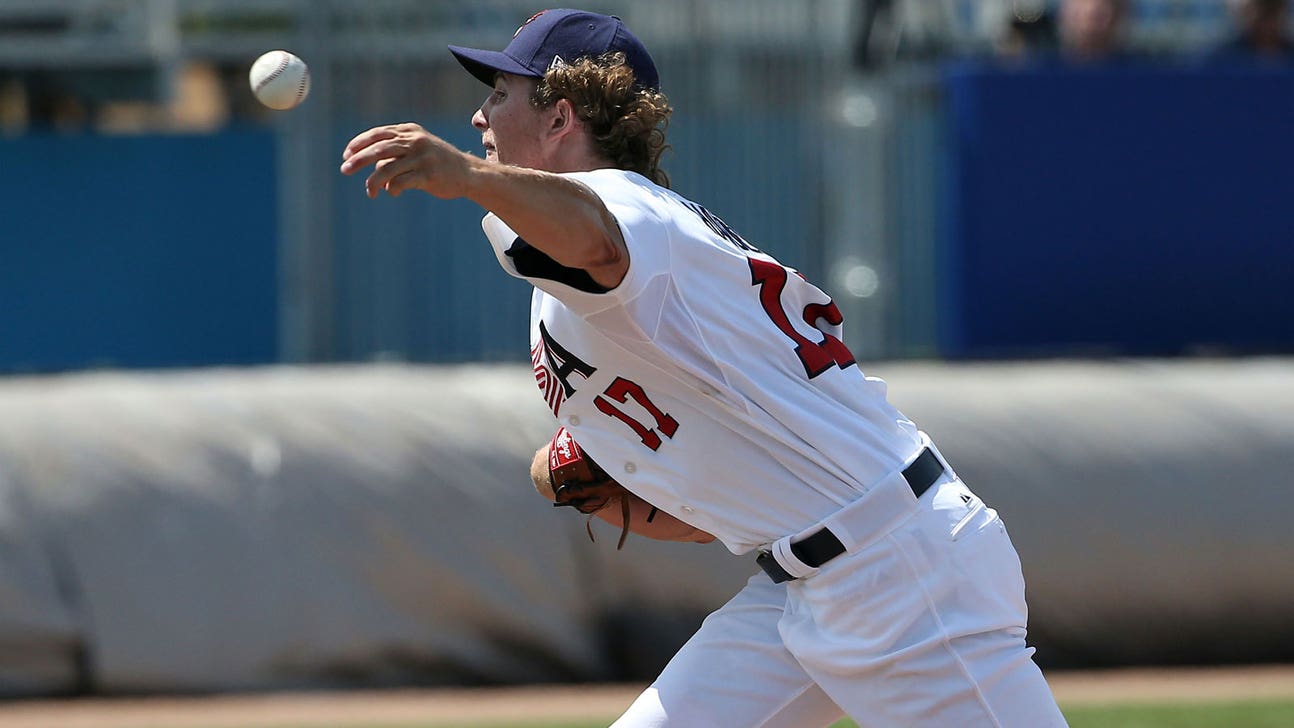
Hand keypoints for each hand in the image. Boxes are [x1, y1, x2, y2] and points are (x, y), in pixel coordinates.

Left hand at [340, 123, 474, 198]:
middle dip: (359, 160)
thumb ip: (394, 153)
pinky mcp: (429, 174)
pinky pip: (402, 182)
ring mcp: (423, 157)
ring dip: (373, 182)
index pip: (378, 134)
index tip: (347, 155)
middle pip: (379, 148)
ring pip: (388, 168)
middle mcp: (415, 141)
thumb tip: (370, 166)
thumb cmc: (437, 163)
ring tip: (370, 192)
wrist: (468, 173)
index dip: (359, 144)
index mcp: (410, 131)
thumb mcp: (416, 150)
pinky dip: (393, 189)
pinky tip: (392, 193)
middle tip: (344, 170)